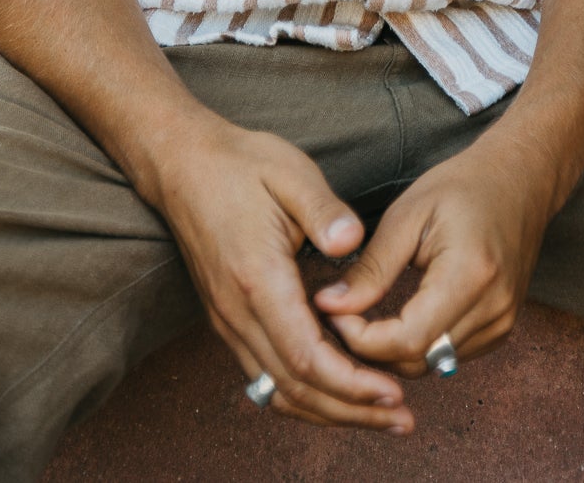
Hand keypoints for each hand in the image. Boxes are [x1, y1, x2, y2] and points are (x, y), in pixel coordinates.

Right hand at [148, 109, 414, 432]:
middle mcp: (238, 312)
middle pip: (295, 387)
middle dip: (352, 411)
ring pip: (278, 390)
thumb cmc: (239, 164)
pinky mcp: (229, 319)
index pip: (306, 356)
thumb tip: (352, 240)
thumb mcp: (289, 171)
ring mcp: (229, 320)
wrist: (182, 163)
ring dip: (330, 411)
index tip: (392, 392)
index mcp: (257, 278)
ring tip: (378, 416)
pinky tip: (335, 394)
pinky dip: (304, 394)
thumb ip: (324, 209)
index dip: (351, 384)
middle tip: (402, 420)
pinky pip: (266, 374)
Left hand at [312, 130, 554, 374]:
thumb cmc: (461, 187)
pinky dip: (417, 345)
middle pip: (419, 359)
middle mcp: (494, 309)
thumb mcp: (407, 215)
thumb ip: (372, 268)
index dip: (362, 337)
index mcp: (470, 275)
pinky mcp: (501, 329)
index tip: (332, 311)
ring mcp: (502, 324)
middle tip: (338, 314)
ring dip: (391, 351)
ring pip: (432, 364)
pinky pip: (448, 356)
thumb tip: (330, 306)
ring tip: (361, 316)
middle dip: (370, 348)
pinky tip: (395, 318)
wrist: (519, 181)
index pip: (408, 339)